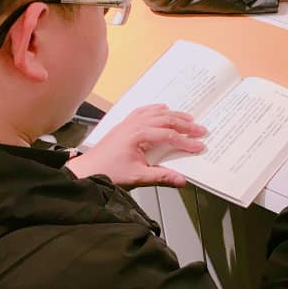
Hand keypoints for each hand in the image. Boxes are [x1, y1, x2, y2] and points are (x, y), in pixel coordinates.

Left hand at [66, 104, 205, 188]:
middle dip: (186, 125)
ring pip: (157, 113)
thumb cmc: (107, 172)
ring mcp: (129, 122)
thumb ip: (161, 176)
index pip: (169, 136)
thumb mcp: (137, 177)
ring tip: (189, 119)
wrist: (86, 170)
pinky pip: (143, 111)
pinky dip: (156, 109)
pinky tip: (163, 109)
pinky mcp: (124, 124)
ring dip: (174, 115)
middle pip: (167, 120)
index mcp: (138, 135)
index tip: (199, 146)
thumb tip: (181, 180)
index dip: (186, 141)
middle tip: (201, 130)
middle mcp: (134, 125)